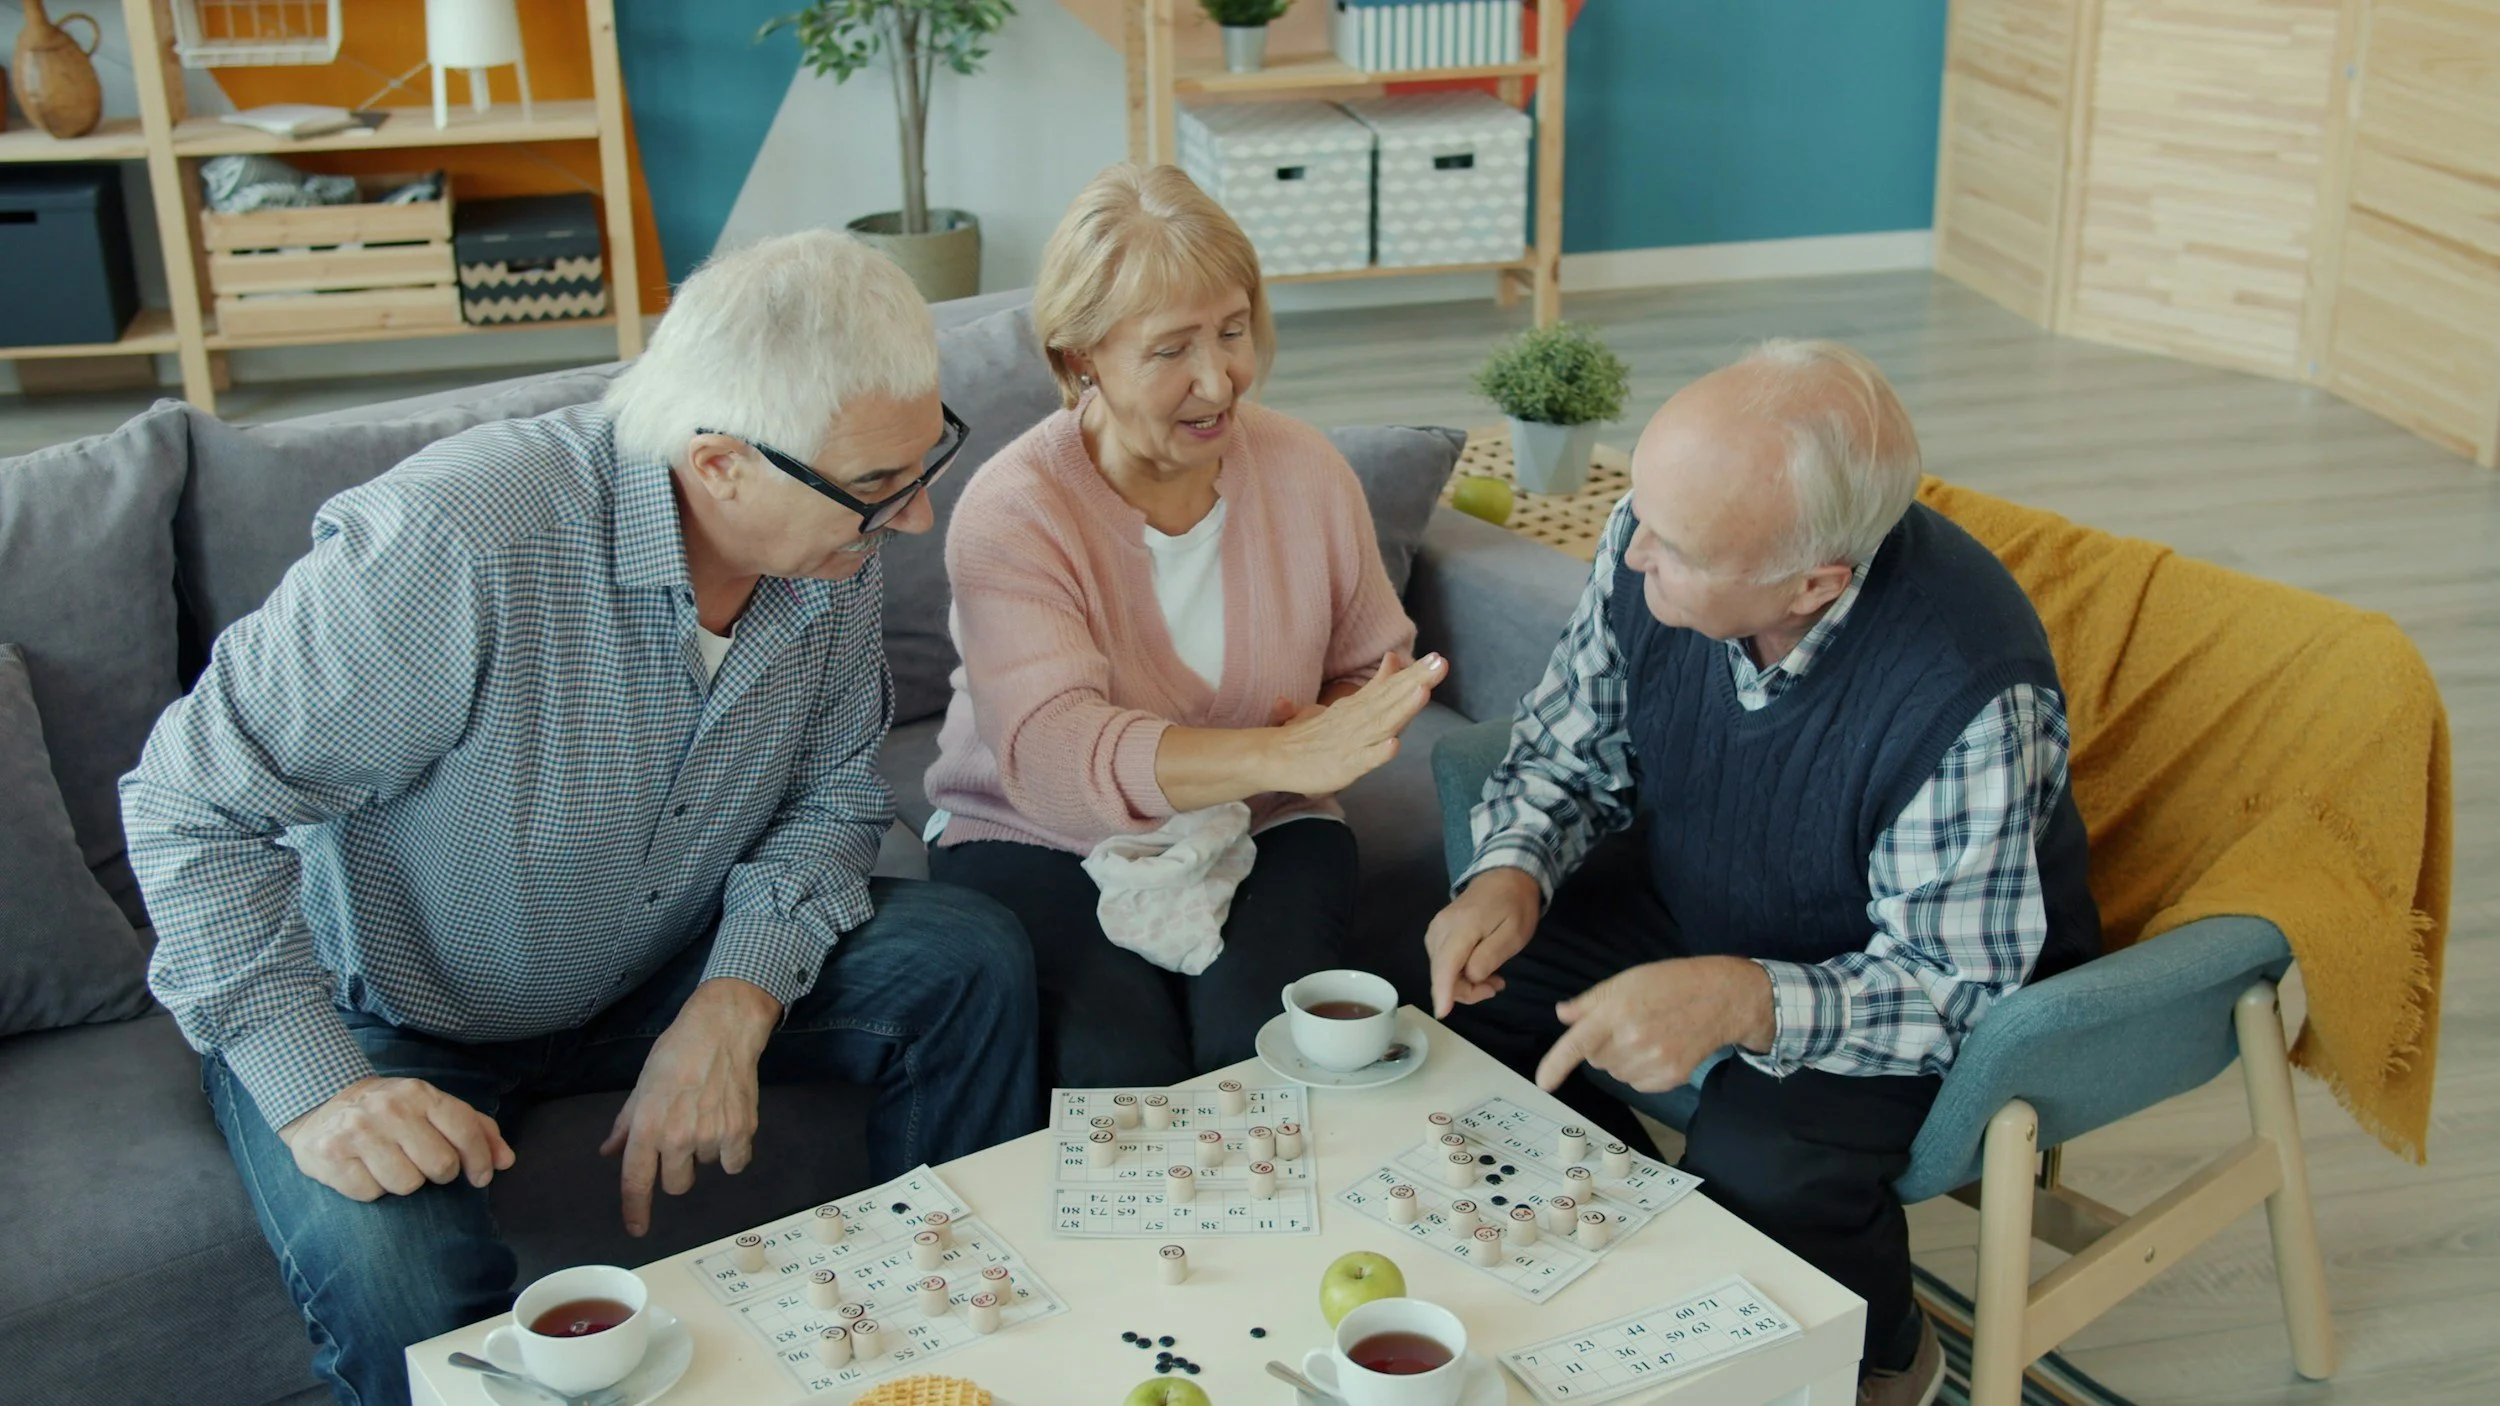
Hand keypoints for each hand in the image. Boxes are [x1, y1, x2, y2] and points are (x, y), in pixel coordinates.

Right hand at [279, 1076, 514, 1201]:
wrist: (323, 1103)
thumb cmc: (392, 1111)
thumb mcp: (433, 1107)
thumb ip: (475, 1130)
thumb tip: (506, 1161)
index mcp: (420, 1093)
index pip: (465, 1130)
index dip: (480, 1160)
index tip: (480, 1177)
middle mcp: (389, 1109)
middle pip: (440, 1166)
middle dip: (439, 1173)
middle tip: (423, 1163)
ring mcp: (357, 1131)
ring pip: (407, 1185)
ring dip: (404, 1183)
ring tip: (391, 1163)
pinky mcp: (330, 1155)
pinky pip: (371, 1194)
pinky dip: (373, 1189)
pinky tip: (365, 1169)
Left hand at [600, 977, 779, 1236]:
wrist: (723, 1029)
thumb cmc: (676, 1052)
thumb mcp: (642, 1085)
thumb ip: (627, 1124)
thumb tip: (611, 1153)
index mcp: (648, 1127)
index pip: (636, 1182)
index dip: (635, 1210)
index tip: (637, 1230)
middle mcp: (678, 1137)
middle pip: (676, 1184)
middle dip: (676, 1168)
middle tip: (682, 1136)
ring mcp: (712, 1136)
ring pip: (705, 1167)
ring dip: (704, 1151)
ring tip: (707, 1114)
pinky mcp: (742, 1132)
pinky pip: (734, 1163)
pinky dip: (732, 1151)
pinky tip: (728, 1124)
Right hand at [1258, 651, 1446, 796]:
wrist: (1273, 757)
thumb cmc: (1309, 735)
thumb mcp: (1346, 707)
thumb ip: (1374, 685)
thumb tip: (1393, 658)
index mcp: (1357, 707)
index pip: (1389, 687)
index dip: (1414, 673)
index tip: (1438, 658)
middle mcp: (1357, 720)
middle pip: (1391, 698)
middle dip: (1417, 681)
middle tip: (1441, 664)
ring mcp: (1351, 742)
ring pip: (1381, 723)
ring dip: (1403, 707)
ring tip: (1423, 691)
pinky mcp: (1343, 766)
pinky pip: (1363, 759)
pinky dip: (1378, 752)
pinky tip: (1394, 744)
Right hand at [1426, 866, 1541, 1017]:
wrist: (1506, 875)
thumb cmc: (1515, 905)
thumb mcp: (1514, 934)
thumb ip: (1490, 957)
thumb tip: (1469, 978)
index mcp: (1462, 927)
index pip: (1446, 965)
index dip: (1443, 991)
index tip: (1442, 1014)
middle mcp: (1441, 928)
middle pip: (1441, 972)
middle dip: (1466, 990)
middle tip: (1497, 986)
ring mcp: (1436, 928)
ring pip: (1441, 969)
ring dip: (1464, 982)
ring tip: (1494, 977)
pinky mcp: (1438, 931)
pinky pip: (1443, 961)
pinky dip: (1459, 971)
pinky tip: (1479, 968)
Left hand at [1532, 957, 1774, 1093]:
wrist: (1720, 998)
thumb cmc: (1671, 983)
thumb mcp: (1626, 981)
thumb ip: (1590, 1001)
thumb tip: (1563, 1015)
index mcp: (1616, 1011)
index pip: (1577, 1043)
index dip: (1556, 1064)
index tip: (1543, 1082)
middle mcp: (1632, 1039)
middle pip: (1594, 1059)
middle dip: (1600, 1045)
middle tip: (1625, 1024)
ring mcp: (1653, 1061)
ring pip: (1615, 1073)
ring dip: (1620, 1059)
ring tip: (1645, 1034)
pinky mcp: (1669, 1077)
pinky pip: (1637, 1084)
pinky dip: (1640, 1071)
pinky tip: (1657, 1048)